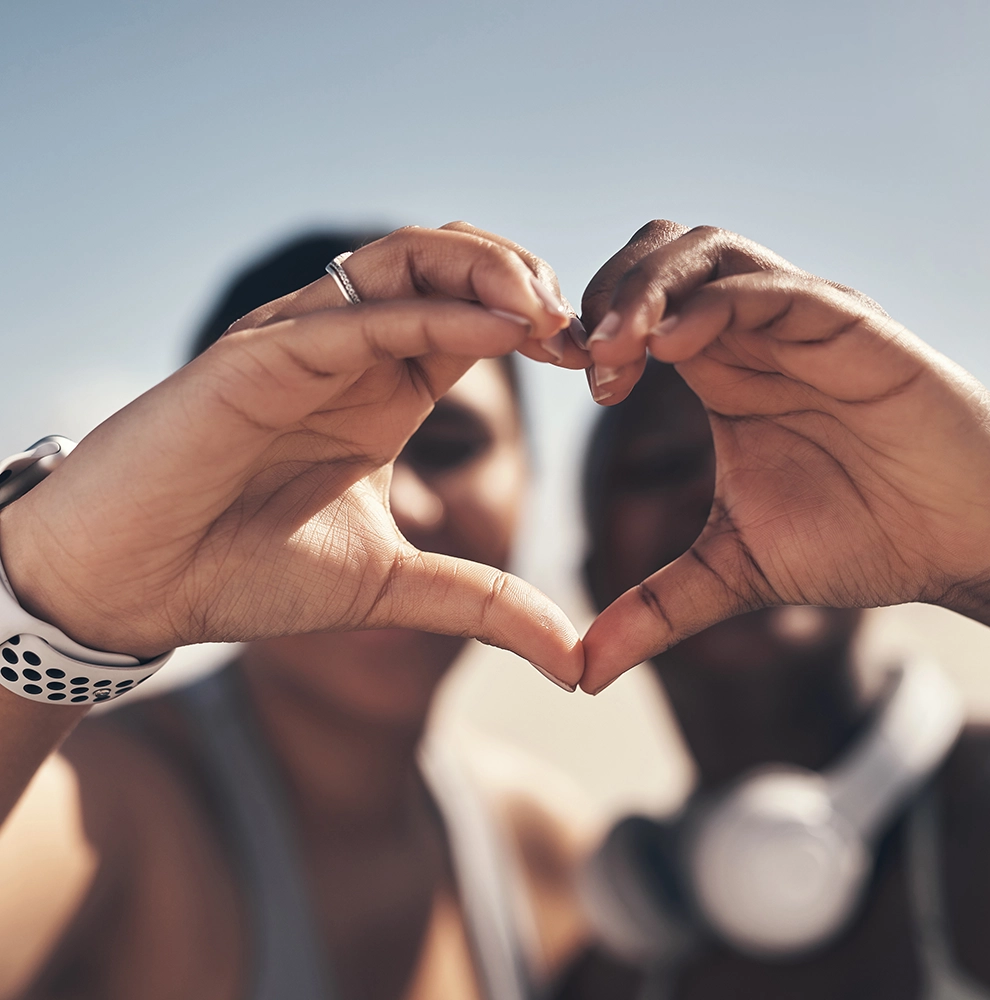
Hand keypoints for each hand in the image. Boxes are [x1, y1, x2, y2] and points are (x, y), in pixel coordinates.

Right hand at [0, 224, 583, 685]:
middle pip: (451, 267)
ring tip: (550, 312)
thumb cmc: (244, 573)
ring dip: (488, 271)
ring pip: (404, 260)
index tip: (599, 367)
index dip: (541, 329)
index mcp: (383, 392)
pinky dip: (432, 311)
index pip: (476, 321)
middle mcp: (348, 354)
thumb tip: (576, 663)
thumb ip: (484, 606)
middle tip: (586, 331)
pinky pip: (356, 315)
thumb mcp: (392, 587)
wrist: (134, 586)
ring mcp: (302, 344)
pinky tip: (498, 329)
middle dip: (526, 280)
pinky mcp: (256, 355)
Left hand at [580, 220, 989, 692]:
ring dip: (646, 290)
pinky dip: (714, 305)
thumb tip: (582, 672)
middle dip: (605, 293)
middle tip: (585, 362)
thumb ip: (654, 609)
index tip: (569, 380)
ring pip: (706, 253)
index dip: (588, 331)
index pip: (634, 309)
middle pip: (657, 256)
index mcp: (718, 373)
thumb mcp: (731, 572)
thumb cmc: (860, 539)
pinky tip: (672, 348)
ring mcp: (799, 323)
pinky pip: (772, 289)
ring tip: (613, 350)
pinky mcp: (850, 327)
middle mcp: (752, 335)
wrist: (960, 543)